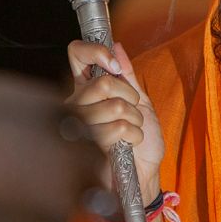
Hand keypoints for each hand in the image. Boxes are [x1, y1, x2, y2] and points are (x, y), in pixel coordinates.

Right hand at [66, 41, 164, 199]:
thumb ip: (127, 76)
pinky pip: (117, 127)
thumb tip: (116, 46)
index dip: (95, 51)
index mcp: (86, 89)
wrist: (144, 174)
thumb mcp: (140, 102)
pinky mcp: (86, 146)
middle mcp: (76, 104)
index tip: (114, 65)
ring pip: (113, 105)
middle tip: (132, 112)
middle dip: (129, 97)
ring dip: (134, 119)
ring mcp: (79, 124)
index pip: (77, 55)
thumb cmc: (140, 141)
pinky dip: (134, 134)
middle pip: (102, 82)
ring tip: (131, 132)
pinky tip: (128, 145)